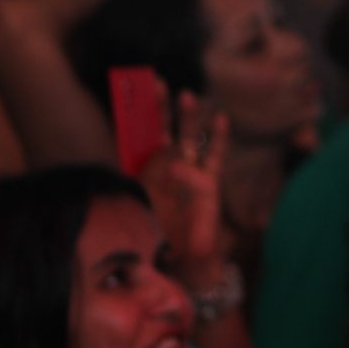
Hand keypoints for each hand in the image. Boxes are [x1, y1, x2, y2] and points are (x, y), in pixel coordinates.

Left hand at [140, 87, 228, 285]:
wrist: (177, 265)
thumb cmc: (154, 239)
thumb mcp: (135, 210)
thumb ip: (134, 187)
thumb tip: (137, 168)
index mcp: (146, 174)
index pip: (139, 139)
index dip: (134, 117)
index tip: (127, 93)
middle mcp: (167, 170)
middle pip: (163, 131)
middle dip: (159, 108)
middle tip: (154, 82)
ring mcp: (189, 175)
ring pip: (189, 139)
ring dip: (188, 117)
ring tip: (186, 95)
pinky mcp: (209, 185)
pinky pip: (214, 159)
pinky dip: (218, 139)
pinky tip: (220, 120)